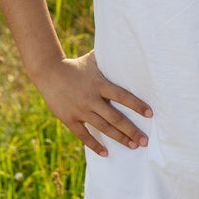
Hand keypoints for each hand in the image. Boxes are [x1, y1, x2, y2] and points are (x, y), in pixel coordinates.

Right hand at [35, 51, 151, 155]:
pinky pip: (84, 135)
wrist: (48, 72)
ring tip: (133, 146)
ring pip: (103, 128)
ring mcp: (80, 110)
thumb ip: (108, 58)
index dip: (136, 105)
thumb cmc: (74, 66)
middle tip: (145, 141)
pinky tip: (106, 153)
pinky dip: (95, 145)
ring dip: (119, 138)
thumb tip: (125, 45)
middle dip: (131, 130)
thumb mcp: (92, 60)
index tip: (150, 114)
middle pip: (115, 117)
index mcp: (99, 84)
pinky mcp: (69, 119)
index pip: (122, 96)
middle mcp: (91, 99)